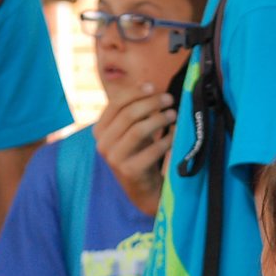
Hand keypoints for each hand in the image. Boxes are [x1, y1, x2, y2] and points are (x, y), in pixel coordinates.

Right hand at [94, 82, 177, 215]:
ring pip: (138, 129)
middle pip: (128, 114)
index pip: (115, 104)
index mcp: (100, 131)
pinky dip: (167, 139)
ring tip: (174, 114)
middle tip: (169, 99)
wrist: (142, 189)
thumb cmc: (139, 154)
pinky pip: (152, 150)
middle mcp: (103, 144)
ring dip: (159, 119)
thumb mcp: (132, 130)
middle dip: (151, 103)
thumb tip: (151, 87)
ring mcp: (114, 159)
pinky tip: (176, 134)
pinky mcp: (129, 171)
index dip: (135, 92)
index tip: (153, 86)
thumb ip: (136, 111)